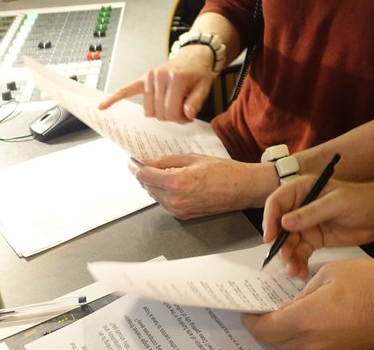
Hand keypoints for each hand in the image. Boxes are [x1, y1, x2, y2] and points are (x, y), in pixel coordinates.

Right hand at [98, 49, 215, 121]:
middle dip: (171, 116)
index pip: (171, 112)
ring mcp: (149, 77)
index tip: (188, 115)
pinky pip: (126, 90)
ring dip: (159, 113)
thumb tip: (187, 114)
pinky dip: (114, 98)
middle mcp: (159, 77)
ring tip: (172, 104)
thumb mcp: (205, 87)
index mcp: (175, 79)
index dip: (181, 119)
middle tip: (183, 109)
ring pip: (148, 111)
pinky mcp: (143, 78)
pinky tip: (102, 106)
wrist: (194, 55)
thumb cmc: (199, 72)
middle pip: (159, 114)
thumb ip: (196, 102)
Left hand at [127, 154, 272, 218]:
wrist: (242, 188)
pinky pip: (165, 203)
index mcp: (177, 182)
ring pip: (155, 196)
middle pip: (147, 186)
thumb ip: (167, 160)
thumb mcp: (193, 158)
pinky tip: (170, 182)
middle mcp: (175, 199)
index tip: (131, 160)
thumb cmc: (224, 171)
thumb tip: (148, 161)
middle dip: (143, 174)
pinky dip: (163, 192)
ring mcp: (179, 209)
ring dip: (152, 184)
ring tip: (159, 171)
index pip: (145, 175)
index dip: (135, 166)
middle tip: (142, 162)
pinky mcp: (184, 215)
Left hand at [242, 258, 373, 349]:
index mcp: (306, 320)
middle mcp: (314, 345)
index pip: (265, 329)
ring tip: (288, 316)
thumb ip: (304, 292)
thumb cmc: (373, 285)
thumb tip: (290, 305)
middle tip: (265, 312)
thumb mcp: (330, 273)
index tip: (250, 312)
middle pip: (275, 343)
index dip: (252, 320)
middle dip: (267, 328)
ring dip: (285, 336)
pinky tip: (310, 323)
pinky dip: (304, 340)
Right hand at [261, 178, 373, 278]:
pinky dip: (298, 263)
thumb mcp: (337, 203)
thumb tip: (285, 222)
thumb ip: (311, 213)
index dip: (269, 219)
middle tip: (285, 259)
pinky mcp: (314, 239)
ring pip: (289, 243)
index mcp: (302, 189)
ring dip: (288, 257)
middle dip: (280, 244)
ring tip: (294, 270)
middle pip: (279, 226)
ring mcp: (306, 224)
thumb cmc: (362, 199)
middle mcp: (300, 207)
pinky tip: (301, 272)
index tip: (269, 237)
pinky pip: (300, 253)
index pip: (277, 202)